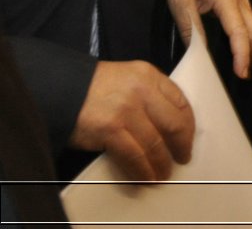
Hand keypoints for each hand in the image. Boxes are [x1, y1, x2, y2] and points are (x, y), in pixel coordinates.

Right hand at [69, 60, 194, 180]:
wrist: (60, 88)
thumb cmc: (93, 86)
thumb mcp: (128, 79)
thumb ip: (148, 95)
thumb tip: (166, 125)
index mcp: (149, 76)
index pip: (181, 102)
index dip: (188, 125)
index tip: (188, 139)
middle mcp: (142, 91)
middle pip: (174, 124)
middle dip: (181, 146)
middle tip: (182, 159)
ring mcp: (126, 110)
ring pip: (154, 144)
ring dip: (160, 164)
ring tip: (162, 175)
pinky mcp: (110, 129)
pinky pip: (133, 156)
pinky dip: (141, 171)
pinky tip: (143, 178)